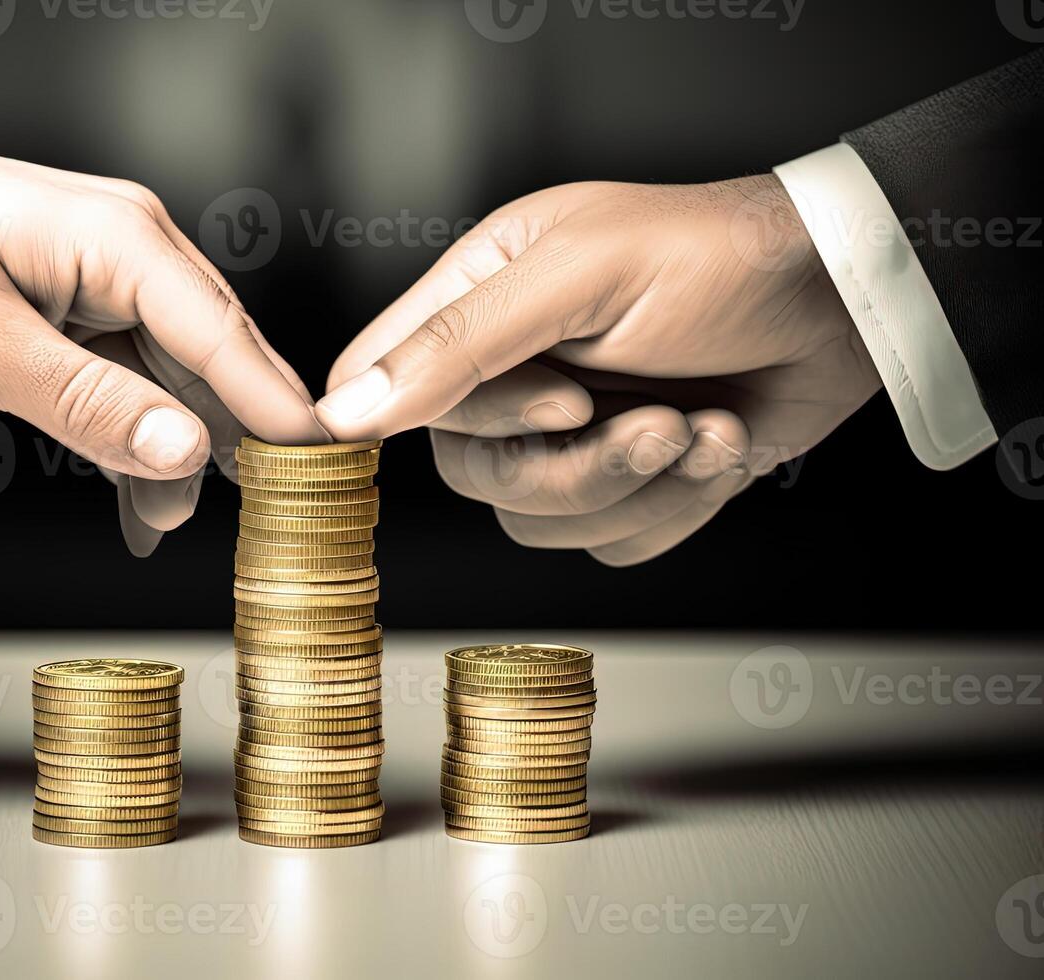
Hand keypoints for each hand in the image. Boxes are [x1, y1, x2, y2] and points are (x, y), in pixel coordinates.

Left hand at [0, 132, 324, 554]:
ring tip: (158, 524)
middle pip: (210, 361)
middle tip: (252, 524)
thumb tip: (188, 452)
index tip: (328, 469)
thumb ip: (94, 406)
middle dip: (224, 446)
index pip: (229, 338)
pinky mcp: (69, 298)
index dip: (280, 413)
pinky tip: (133, 493)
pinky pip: (125, 372)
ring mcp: (97, 272)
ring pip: (169, 377)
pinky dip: (128, 433)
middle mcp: (125, 246)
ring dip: (167, 452)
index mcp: (120, 238)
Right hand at [317, 176, 881, 564]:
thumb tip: (345, 414)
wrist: (850, 304)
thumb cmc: (722, 259)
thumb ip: (458, 345)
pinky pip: (610, 542)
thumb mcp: (580, 279)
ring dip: (637, 486)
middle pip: (471, 474)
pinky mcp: (627, 481)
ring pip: (540, 521)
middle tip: (651, 422)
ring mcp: (568, 432)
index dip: (428, 417)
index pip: (382, 379)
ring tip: (701, 422)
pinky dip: (674, 507)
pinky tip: (718, 441)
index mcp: (480, 296)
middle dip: (574, 468)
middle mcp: (512, 369)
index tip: (549, 412)